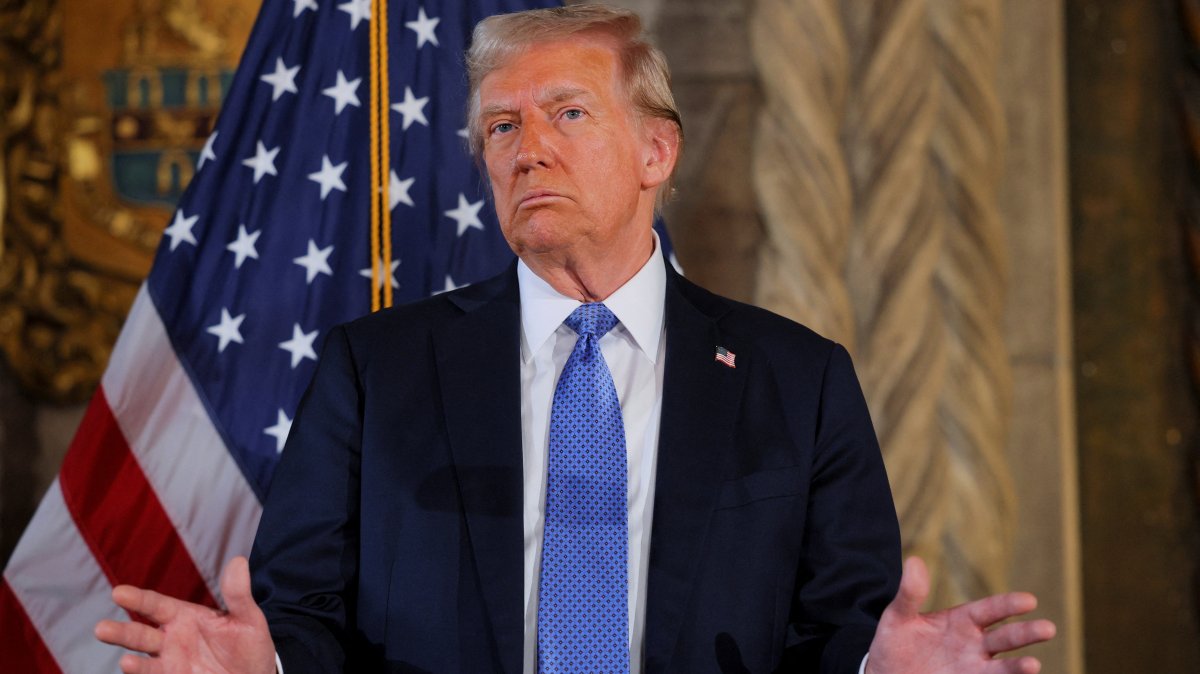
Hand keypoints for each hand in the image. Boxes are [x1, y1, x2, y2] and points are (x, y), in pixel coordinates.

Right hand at [94, 556, 275, 673]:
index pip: (156, 605)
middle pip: (141, 634)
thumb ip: (238, 594)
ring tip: (124, 661)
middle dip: (121, 632)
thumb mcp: (248, 619)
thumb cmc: (250, 646)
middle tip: (101, 628)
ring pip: (143, 659)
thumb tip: (239, 561)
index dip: (138, 599)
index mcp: (185, 617)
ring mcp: (171, 662)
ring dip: (130, 661)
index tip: (118, 592)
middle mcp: (172, 639)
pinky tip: (132, 667)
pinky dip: (142, 672)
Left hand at [865, 557, 1056, 673]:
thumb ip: (909, 594)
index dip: (1008, 605)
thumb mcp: (898, 617)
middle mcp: (974, 645)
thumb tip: (914, 561)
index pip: (990, 610)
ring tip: (1033, 664)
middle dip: (1026, 633)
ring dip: (1019, 667)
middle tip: (1048, 628)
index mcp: (962, 620)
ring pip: (1003, 667)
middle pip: (1005, 638)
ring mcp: (973, 668)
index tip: (1029, 600)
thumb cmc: (894, 644)